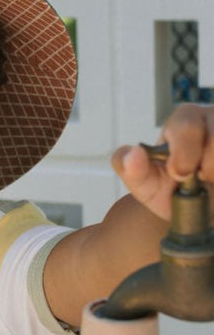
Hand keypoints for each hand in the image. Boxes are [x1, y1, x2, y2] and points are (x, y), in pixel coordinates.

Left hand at [112, 103, 213, 221]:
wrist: (201, 214)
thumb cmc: (174, 192)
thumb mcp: (146, 185)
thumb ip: (129, 168)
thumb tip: (132, 154)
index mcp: (186, 120)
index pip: (186, 124)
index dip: (183, 153)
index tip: (180, 175)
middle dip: (208, 165)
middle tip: (201, 180)